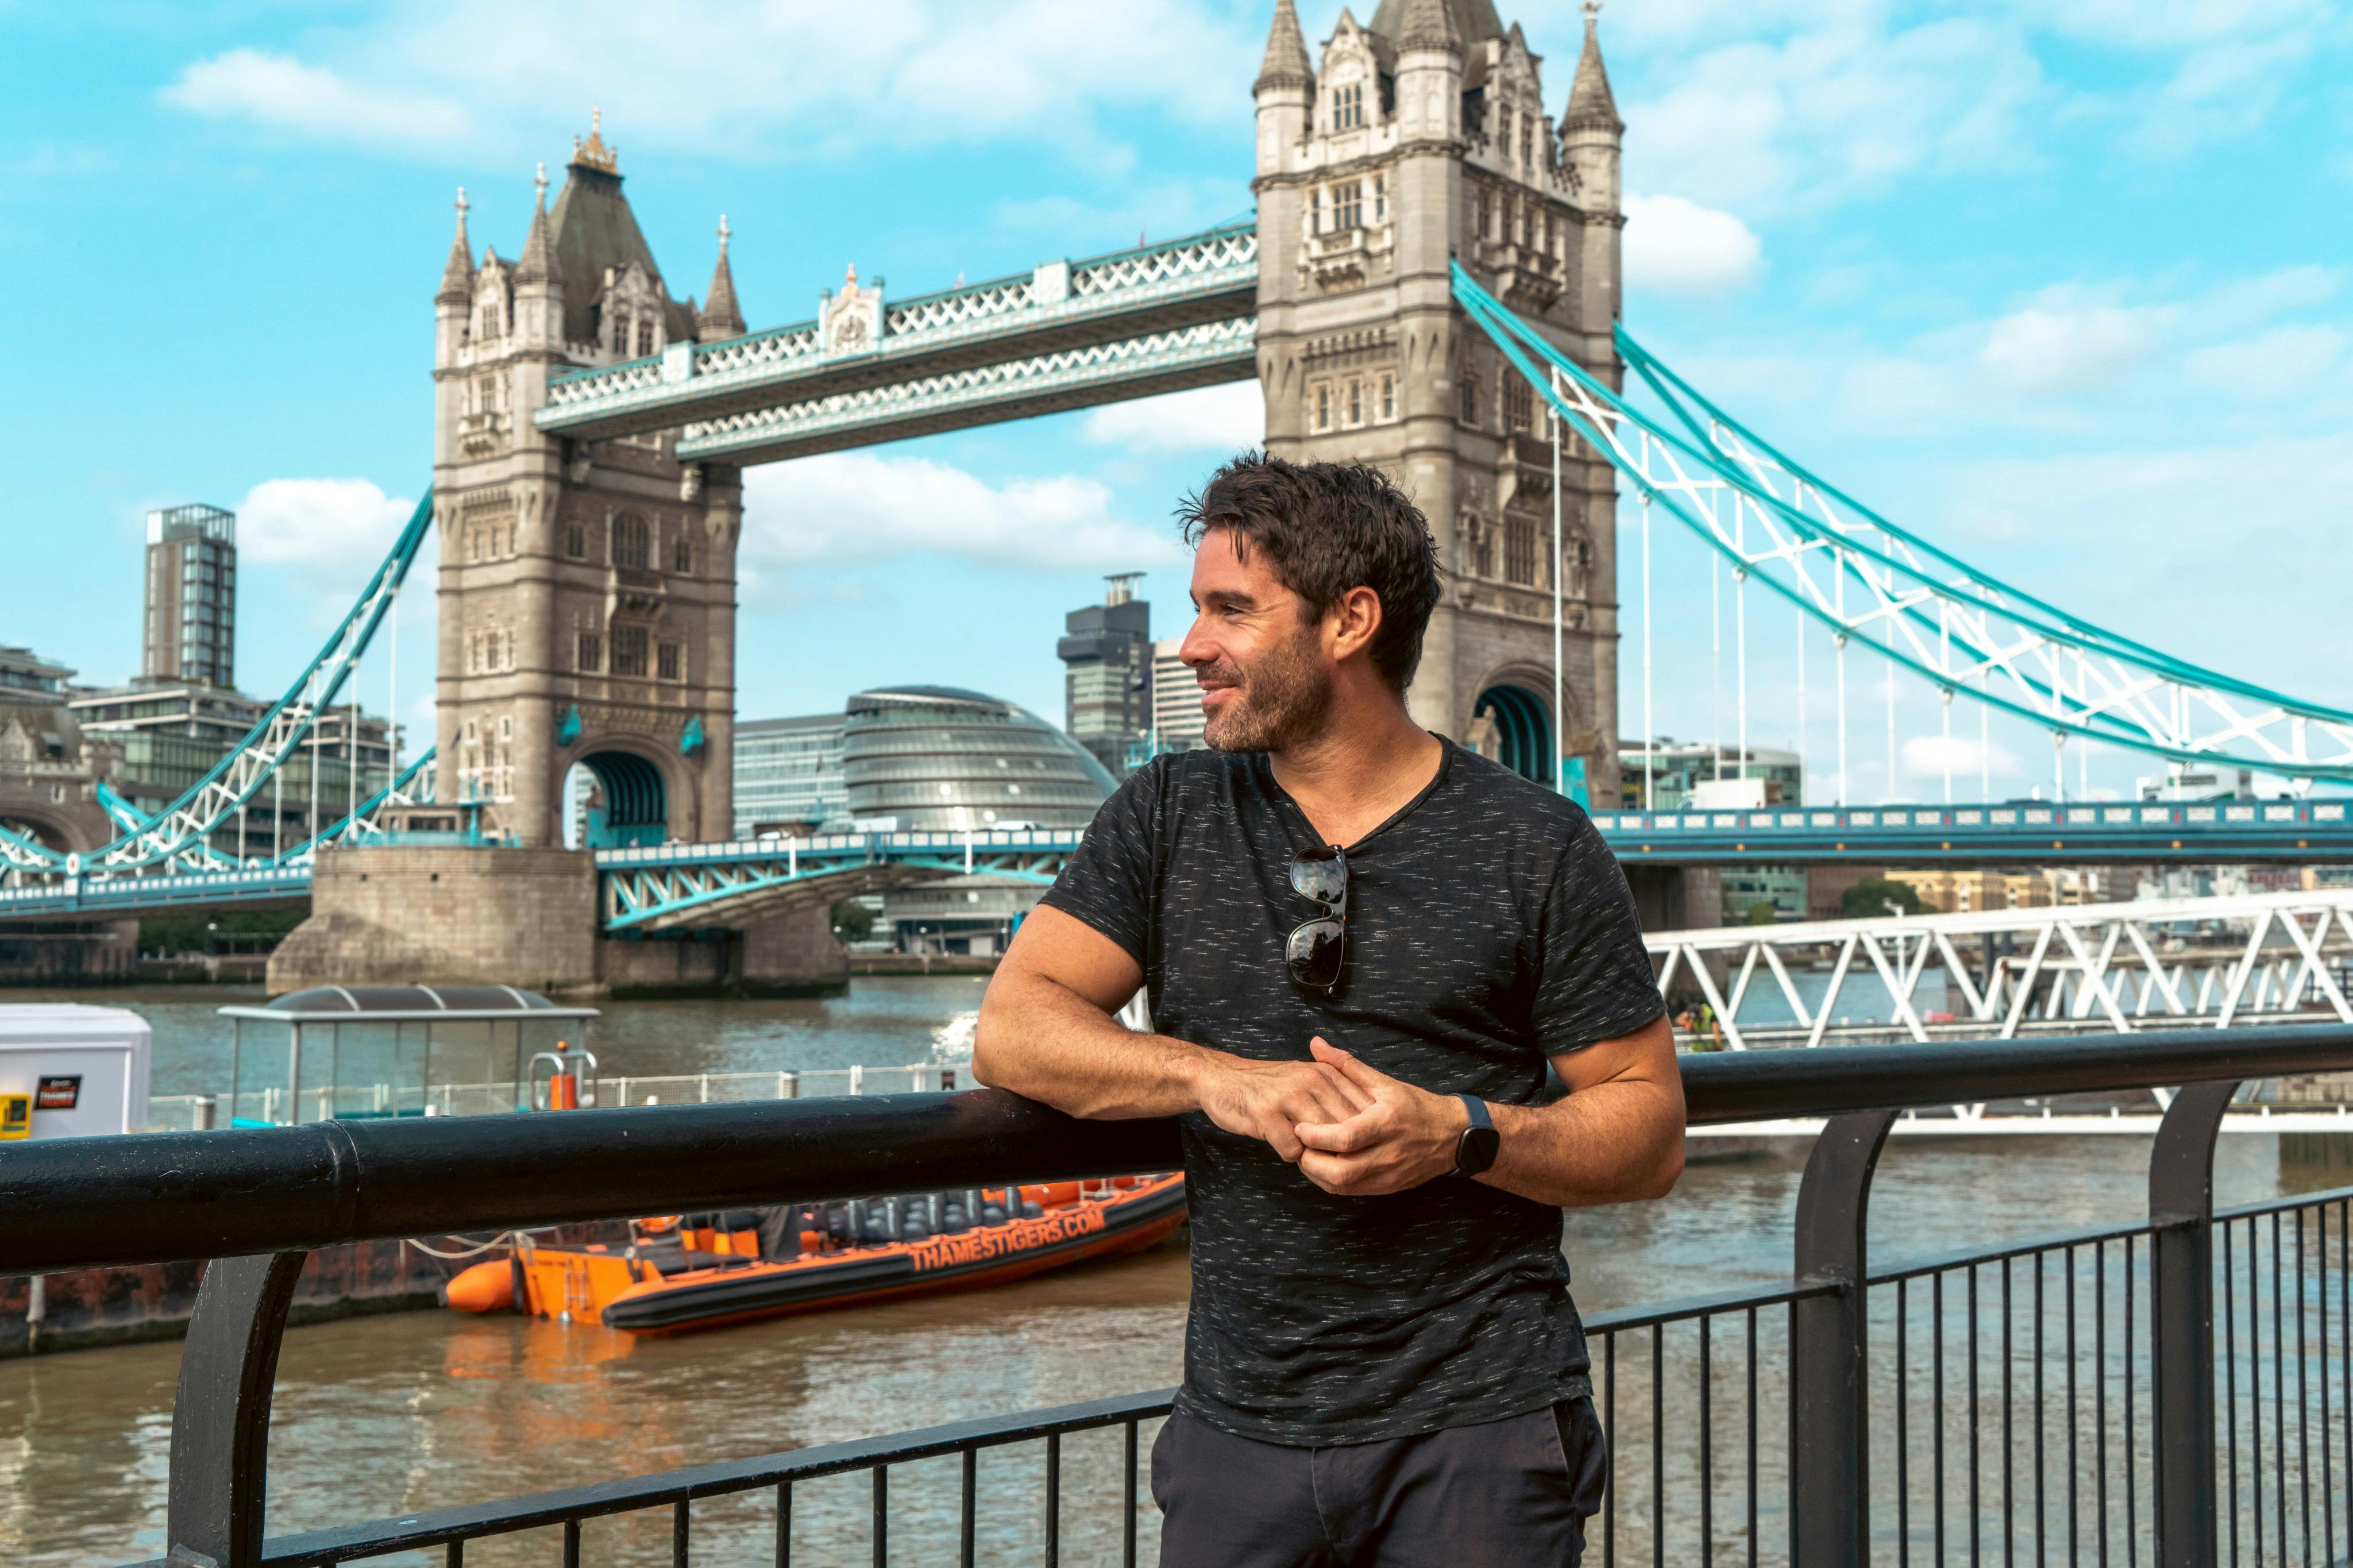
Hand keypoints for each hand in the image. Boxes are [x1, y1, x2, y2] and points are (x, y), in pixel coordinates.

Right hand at [1192, 1054, 1371, 1161]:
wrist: (1220, 1078)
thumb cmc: (1267, 1085)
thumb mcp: (1305, 1078)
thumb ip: (1334, 1094)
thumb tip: (1369, 1125)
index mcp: (1325, 1073)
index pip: (1362, 1108)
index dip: (1366, 1134)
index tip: (1363, 1148)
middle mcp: (1311, 1081)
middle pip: (1346, 1126)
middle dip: (1344, 1149)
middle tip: (1339, 1161)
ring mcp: (1288, 1096)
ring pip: (1322, 1139)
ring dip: (1318, 1155)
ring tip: (1312, 1158)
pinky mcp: (1266, 1113)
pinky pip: (1293, 1149)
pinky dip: (1292, 1156)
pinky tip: (1285, 1149)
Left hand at [1292, 1038, 1466, 1195]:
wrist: (1453, 1137)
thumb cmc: (1416, 1106)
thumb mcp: (1384, 1082)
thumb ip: (1347, 1065)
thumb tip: (1315, 1044)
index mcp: (1386, 1123)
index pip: (1347, 1137)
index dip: (1317, 1136)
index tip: (1299, 1127)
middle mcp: (1387, 1153)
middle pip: (1340, 1172)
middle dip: (1310, 1161)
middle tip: (1297, 1144)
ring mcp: (1387, 1175)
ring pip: (1342, 1186)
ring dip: (1316, 1174)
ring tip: (1306, 1154)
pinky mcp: (1386, 1188)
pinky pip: (1350, 1192)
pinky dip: (1330, 1182)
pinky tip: (1323, 1165)